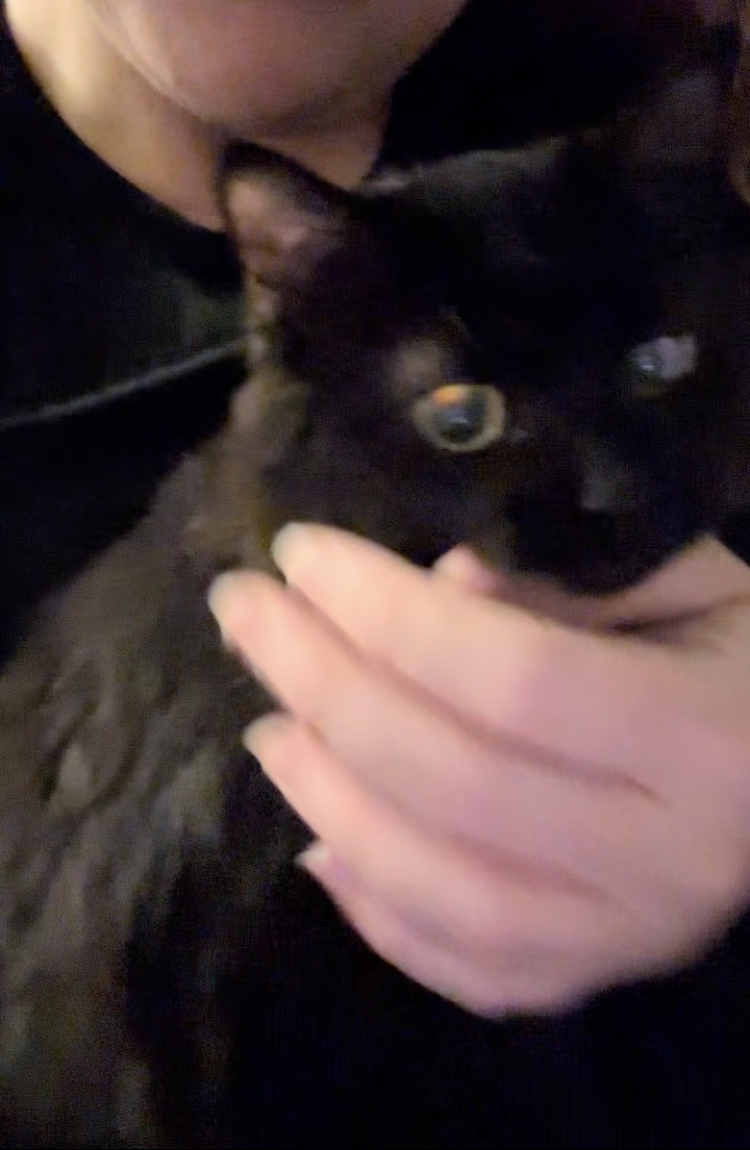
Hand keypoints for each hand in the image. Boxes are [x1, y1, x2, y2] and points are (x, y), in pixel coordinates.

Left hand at [208, 527, 749, 1015]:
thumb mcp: (697, 579)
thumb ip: (573, 588)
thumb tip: (440, 586)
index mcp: (707, 737)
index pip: (512, 680)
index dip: (389, 616)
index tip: (300, 554)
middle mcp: (676, 856)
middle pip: (456, 783)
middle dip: (326, 685)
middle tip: (245, 611)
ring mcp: (642, 932)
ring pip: (454, 897)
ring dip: (334, 806)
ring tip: (269, 726)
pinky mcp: (615, 970)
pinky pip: (485, 975)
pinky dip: (387, 924)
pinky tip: (321, 852)